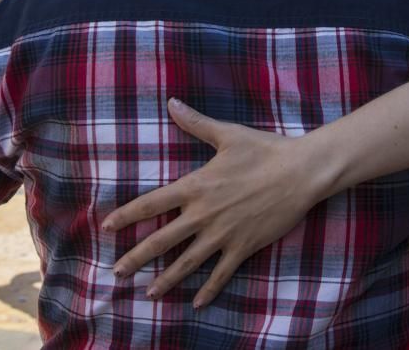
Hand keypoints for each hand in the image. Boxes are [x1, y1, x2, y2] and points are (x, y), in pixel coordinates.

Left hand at [102, 99, 327, 308]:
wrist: (301, 172)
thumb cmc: (264, 149)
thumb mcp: (227, 134)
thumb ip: (195, 123)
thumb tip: (171, 103)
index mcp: (196, 186)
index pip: (151, 203)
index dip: (127, 216)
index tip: (107, 227)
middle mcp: (204, 214)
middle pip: (161, 241)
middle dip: (136, 258)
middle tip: (115, 273)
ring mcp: (223, 234)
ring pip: (187, 263)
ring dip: (166, 280)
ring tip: (148, 294)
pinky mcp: (243, 247)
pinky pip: (222, 273)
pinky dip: (209, 290)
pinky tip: (197, 304)